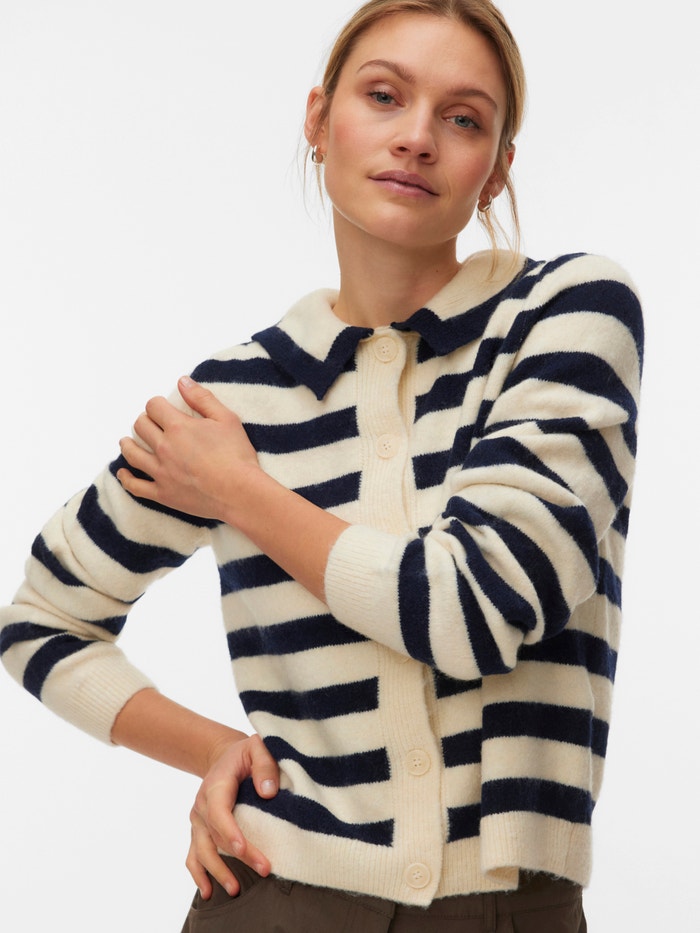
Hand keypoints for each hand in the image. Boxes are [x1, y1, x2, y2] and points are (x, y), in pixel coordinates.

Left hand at [117, 376, 257, 521]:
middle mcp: (164, 448)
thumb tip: (182, 381)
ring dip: (127, 444)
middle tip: (152, 424)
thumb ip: (201, 398)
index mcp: (178, 427)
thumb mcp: (226, 418)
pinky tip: (123, 473)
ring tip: (127, 441)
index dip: (157, 404)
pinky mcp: (163, 494)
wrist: (240, 493)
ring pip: (132, 453)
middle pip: (140, 427)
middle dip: (145, 421)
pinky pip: (135, 486)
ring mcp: (161, 472)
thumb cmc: (237, 455)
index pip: (154, 406)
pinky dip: (126, 478)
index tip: (162, 408)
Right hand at [188, 733, 278, 898]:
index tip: (243, 848)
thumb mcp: (257, 748)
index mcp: (215, 785)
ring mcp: (198, 820)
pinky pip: (193, 855)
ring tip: (235, 889)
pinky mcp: (199, 831)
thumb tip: (268, 793)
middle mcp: (202, 805)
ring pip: (202, 851)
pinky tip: (207, 892)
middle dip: (238, 857)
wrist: (224, 756)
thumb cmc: (244, 754)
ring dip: (216, 871)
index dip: (229, 831)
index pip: (219, 812)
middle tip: (264, 869)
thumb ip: (264, 765)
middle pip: (216, 836)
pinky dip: (198, 874)